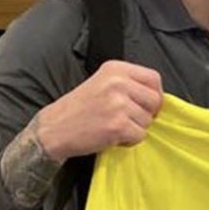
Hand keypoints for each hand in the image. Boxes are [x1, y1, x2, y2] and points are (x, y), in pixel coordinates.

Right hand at [36, 60, 162, 160]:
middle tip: (129, 118)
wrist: (52, 129)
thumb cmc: (77, 108)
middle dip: (147, 113)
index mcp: (116, 69)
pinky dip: (130, 140)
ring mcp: (118, 104)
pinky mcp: (117, 125)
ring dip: (135, 128)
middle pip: (155, 100)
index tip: (147, 103)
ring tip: (115, 126)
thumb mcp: (102, 82)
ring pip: (148, 120)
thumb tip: (156, 96)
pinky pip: (140, 135)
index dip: (155, 93)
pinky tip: (113, 136)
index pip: (153, 78)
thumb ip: (128, 84)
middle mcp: (118, 83)